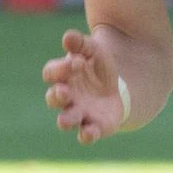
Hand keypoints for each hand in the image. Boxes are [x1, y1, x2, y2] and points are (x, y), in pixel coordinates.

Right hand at [42, 28, 128, 142]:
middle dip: (57, 96)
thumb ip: (80, 44)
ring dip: (65, 120)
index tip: (78, 62)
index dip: (60, 69)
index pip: (51, 73)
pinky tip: (89, 133)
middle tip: (63, 92)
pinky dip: (87, 135)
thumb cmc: (99, 66)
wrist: (121, 84)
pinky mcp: (95, 126)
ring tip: (64, 121)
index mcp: (63, 76)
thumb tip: (67, 37)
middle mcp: (67, 97)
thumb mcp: (93, 50)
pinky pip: (87, 134)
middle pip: (53, 99)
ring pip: (66, 120)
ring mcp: (80, 113)